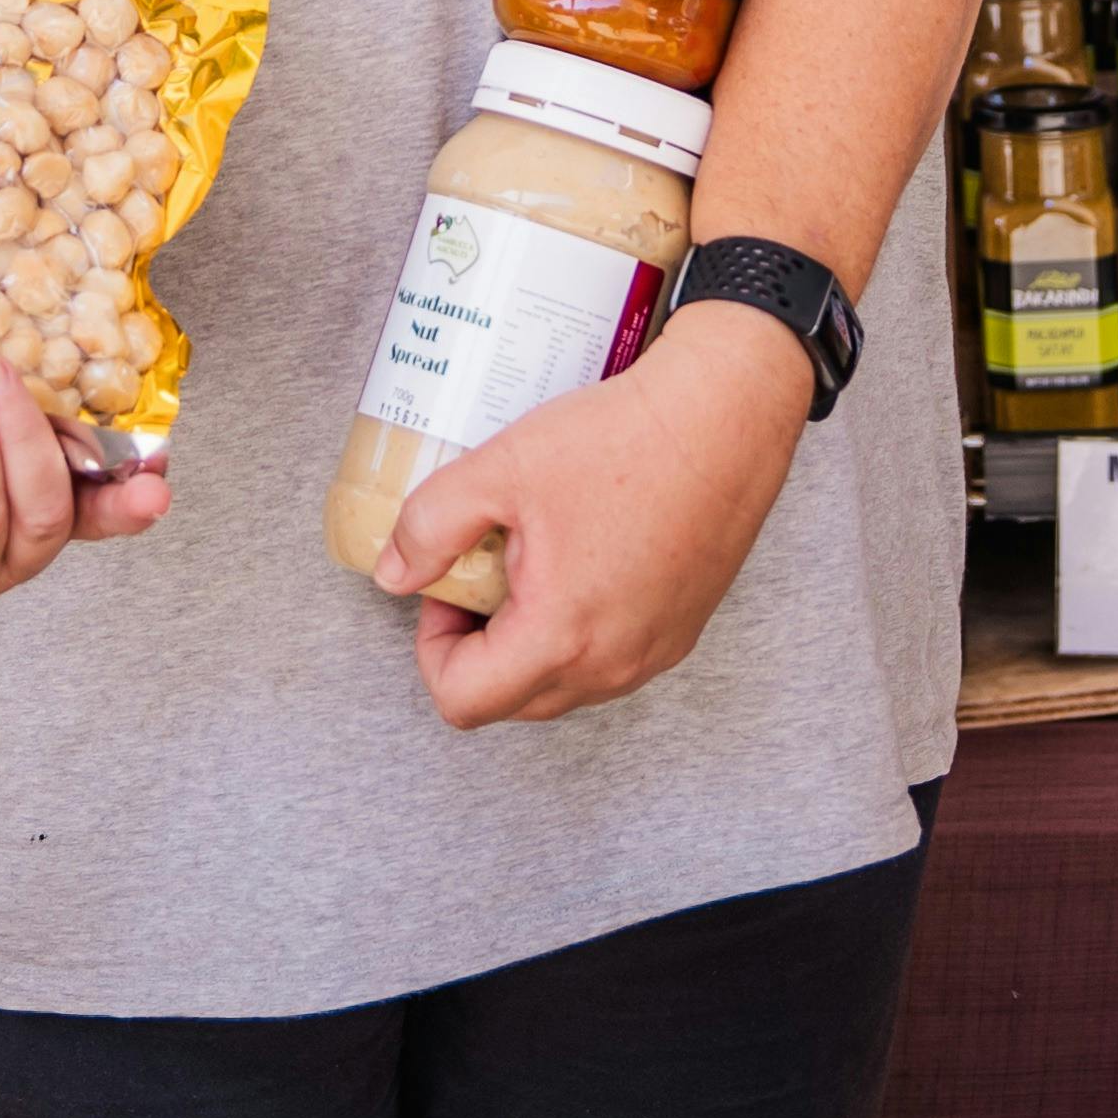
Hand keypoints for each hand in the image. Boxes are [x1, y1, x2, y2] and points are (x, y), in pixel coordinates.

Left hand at [379, 297, 807, 727]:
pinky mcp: (682, 631)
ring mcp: (654, 653)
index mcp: (561, 638)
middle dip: (479, 647)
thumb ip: (430, 526)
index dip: (433, 647)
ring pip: (563, 682)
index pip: (463, 700)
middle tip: (484, 568)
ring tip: (534, 556)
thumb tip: (393, 573)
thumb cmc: (622, 441)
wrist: (725, 417)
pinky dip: (578, 627)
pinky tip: (583, 555)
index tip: (447, 585)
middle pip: (512, 700)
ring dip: (529, 639)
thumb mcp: (501, 469)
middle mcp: (613, 666)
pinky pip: (609, 658)